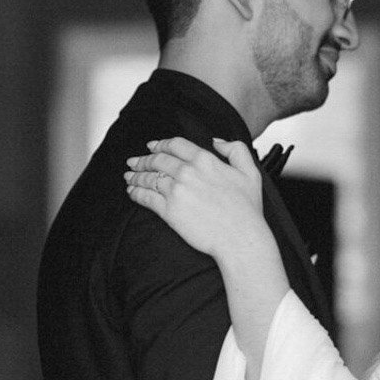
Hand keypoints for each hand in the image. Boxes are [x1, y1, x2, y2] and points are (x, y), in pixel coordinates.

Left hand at [125, 137, 264, 259]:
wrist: (240, 238)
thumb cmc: (247, 209)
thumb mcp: (250, 172)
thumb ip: (235, 149)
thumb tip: (216, 141)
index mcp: (205, 160)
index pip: (175, 145)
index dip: (160, 144)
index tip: (151, 146)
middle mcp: (187, 172)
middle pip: (157, 160)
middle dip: (143, 159)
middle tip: (134, 162)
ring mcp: (176, 191)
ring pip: (149, 178)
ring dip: (136, 176)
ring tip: (129, 176)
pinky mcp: (169, 211)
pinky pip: (146, 197)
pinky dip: (136, 193)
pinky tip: (132, 192)